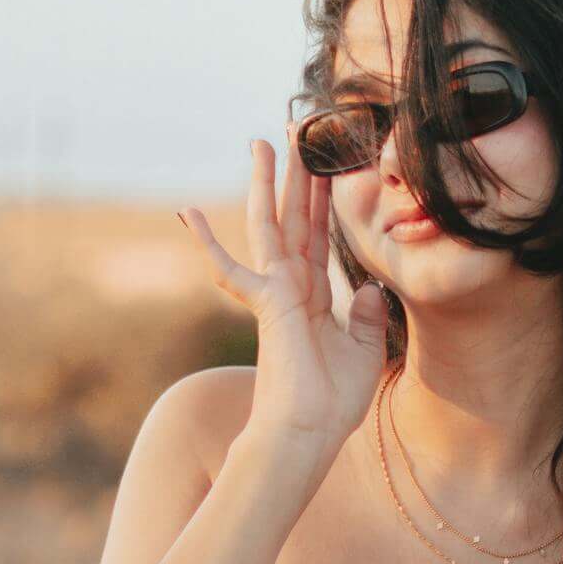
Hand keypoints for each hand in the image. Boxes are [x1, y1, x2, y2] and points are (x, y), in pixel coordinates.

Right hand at [175, 129, 389, 465]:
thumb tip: (375, 288)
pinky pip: (231, 266)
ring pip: (269, 225)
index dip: (323, 200)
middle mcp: (291, 289)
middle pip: (295, 219)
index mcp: (315, 299)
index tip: (327, 163)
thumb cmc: (333, 404)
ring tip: (261, 142)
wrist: (309, 433)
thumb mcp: (366, 352)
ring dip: (264, 184)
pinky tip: (187, 212)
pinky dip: (208, 241)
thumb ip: (369, 318)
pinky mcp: (265, 303)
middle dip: (297, 175)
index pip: (320, 237)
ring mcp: (274, 293)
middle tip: (298, 130)